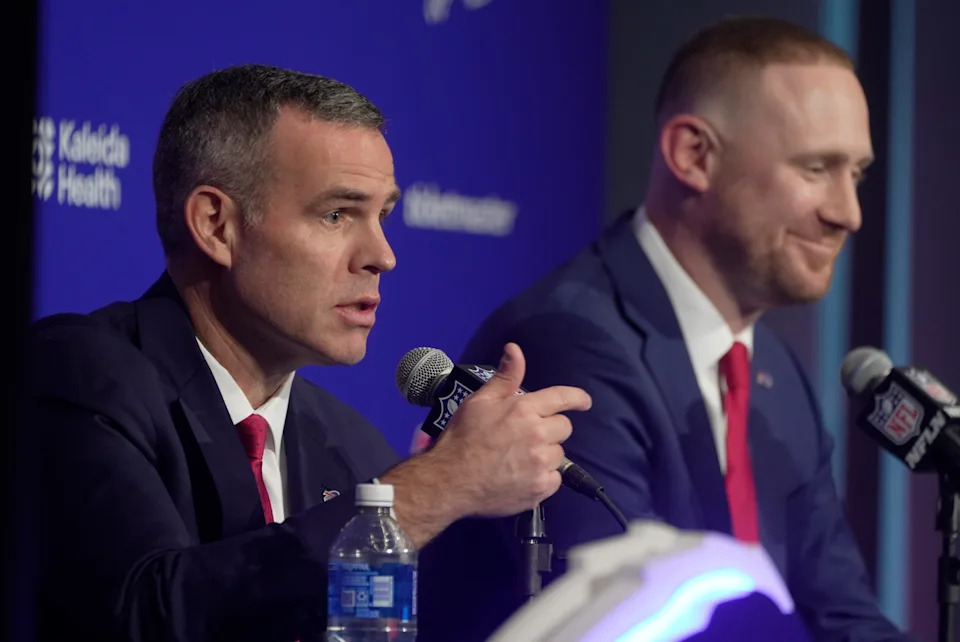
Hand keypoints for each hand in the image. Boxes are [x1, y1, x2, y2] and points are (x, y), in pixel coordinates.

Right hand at [429, 341, 591, 516]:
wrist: (450, 481)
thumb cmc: (462, 438)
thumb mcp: (479, 401)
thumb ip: (505, 377)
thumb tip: (514, 349)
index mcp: (524, 409)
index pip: (562, 397)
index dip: (577, 398)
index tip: (585, 402)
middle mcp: (538, 434)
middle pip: (564, 427)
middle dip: (550, 429)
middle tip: (527, 436)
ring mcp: (541, 463)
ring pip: (559, 454)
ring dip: (545, 455)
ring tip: (520, 459)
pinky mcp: (540, 488)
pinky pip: (555, 479)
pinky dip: (543, 478)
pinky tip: (523, 477)